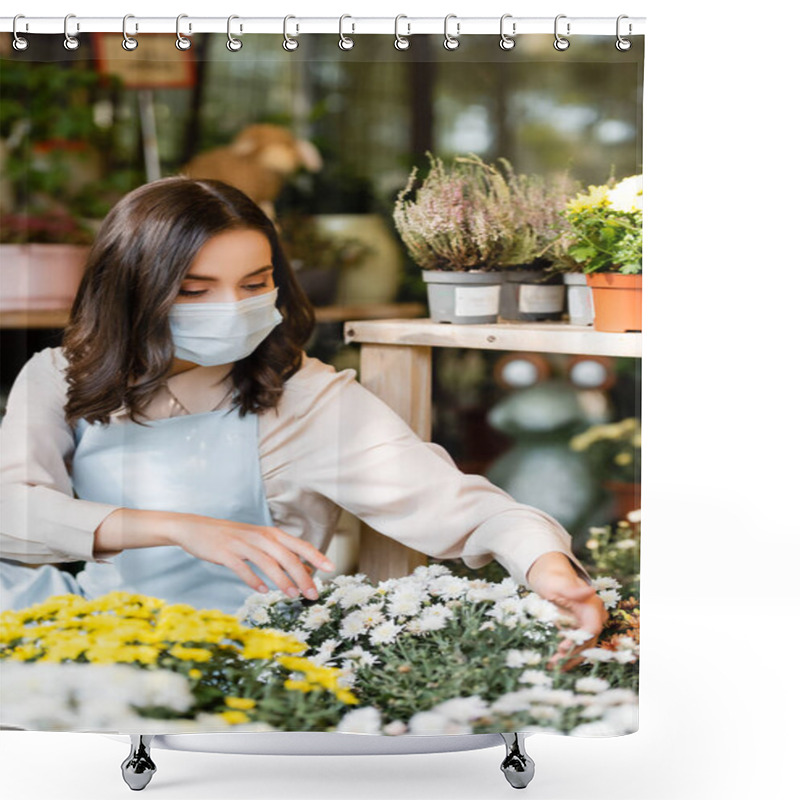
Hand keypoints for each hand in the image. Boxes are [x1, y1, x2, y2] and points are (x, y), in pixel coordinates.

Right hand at [162, 512, 334, 599]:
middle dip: (303, 576)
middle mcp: (260, 536)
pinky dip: (254, 580)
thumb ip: (278, 554)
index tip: (330, 568)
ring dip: (282, 581)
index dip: (316, 556)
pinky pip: (243, 567)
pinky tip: (262, 591)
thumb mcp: (258, 541)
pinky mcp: (226, 553)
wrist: (197, 528)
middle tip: (312, 594)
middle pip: (287, 556)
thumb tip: (303, 571)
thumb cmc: (232, 538)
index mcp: (270, 533)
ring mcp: (243, 544)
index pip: (299, 544)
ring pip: (268, 563)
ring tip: (292, 595)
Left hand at [526, 551, 607, 671]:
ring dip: (569, 659)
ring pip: (584, 647)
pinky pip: (578, 646)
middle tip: (554, 663)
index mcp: (592, 606)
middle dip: (572, 654)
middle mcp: (594, 618)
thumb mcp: (559, 584)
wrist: (552, 579)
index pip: (592, 629)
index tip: (562, 647)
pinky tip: (557, 664)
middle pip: (588, 642)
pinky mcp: (580, 630)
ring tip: (553, 667)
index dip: (580, 640)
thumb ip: (574, 590)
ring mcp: (588, 625)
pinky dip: (568, 655)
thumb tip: (591, 590)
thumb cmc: (554, 580)